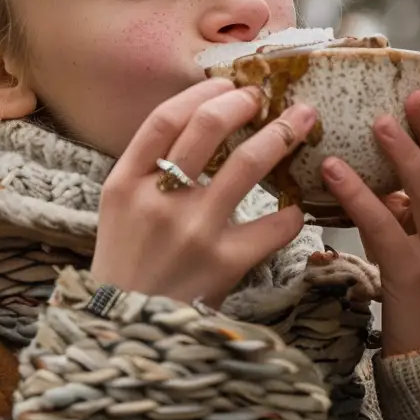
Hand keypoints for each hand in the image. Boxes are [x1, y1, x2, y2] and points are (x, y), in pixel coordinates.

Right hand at [88, 78, 314, 310]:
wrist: (129, 335)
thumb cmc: (126, 265)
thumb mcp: (118, 210)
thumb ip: (147, 172)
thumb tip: (196, 128)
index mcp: (124, 182)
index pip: (164, 119)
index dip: (200, 93)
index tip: (227, 84)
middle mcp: (158, 200)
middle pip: (205, 129)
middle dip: (242, 103)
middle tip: (265, 97)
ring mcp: (194, 231)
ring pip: (246, 165)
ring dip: (280, 136)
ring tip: (302, 123)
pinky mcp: (226, 264)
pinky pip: (274, 226)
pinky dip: (293, 212)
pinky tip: (299, 208)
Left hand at [323, 60, 419, 357]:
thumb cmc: (414, 301)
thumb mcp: (408, 243)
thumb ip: (398, 207)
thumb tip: (368, 165)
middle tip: (416, 81)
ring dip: (407, 153)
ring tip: (380, 119)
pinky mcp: (414, 277)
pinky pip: (387, 230)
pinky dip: (360, 196)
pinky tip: (333, 170)